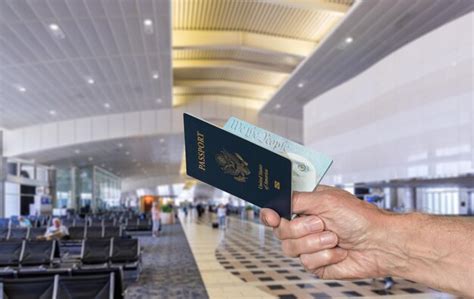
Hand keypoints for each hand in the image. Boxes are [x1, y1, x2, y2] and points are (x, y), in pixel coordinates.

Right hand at [261, 185, 390, 279]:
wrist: (380, 243)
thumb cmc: (360, 217)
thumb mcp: (325, 200)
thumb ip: (296, 199)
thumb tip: (276, 202)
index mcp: (304, 206)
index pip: (277, 210)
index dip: (270, 214)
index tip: (272, 216)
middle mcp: (305, 225)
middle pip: (280, 230)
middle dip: (301, 228)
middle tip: (321, 223)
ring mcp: (309, 245)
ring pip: (290, 248)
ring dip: (315, 242)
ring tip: (334, 238)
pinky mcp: (316, 263)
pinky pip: (306, 262)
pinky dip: (324, 255)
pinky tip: (338, 251)